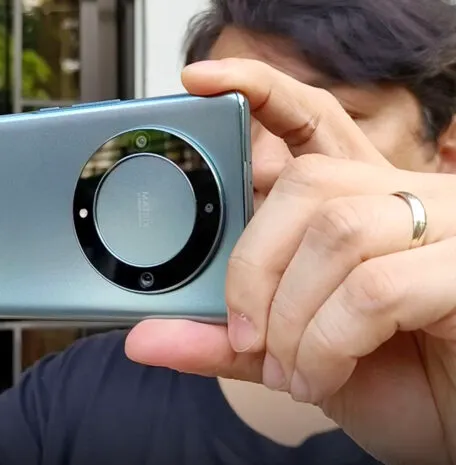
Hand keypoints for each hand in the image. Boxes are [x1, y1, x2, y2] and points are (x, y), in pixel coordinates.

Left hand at [125, 59, 455, 464]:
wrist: (448, 422)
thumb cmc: (383, 378)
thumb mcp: (286, 353)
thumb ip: (223, 338)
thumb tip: (143, 339)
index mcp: (355, 200)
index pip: (309, 119)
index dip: (259, 90)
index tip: (198, 81)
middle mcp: (401, 195)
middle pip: (306, 183)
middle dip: (253, 267)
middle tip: (246, 335)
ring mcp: (444, 224)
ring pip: (337, 231)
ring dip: (292, 317)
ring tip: (291, 369)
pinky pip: (375, 287)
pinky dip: (328, 343)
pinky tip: (324, 376)